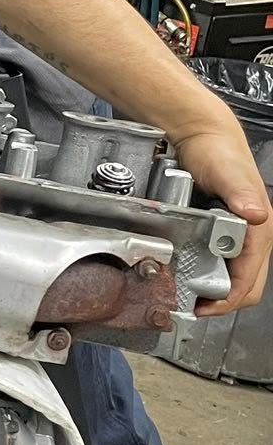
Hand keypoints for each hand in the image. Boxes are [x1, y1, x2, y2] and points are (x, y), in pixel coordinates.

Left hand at [173, 120, 270, 313]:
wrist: (201, 135)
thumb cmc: (218, 152)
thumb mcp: (227, 173)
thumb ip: (240, 193)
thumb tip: (255, 215)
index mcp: (258, 230)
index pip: (249, 280)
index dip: (228, 299)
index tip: (204, 308)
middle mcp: (251, 236)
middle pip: (243, 284)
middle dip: (221, 300)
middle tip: (192, 305)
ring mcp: (236, 235)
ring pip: (231, 275)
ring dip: (213, 288)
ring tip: (186, 292)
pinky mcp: (221, 230)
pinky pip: (218, 260)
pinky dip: (205, 271)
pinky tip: (186, 271)